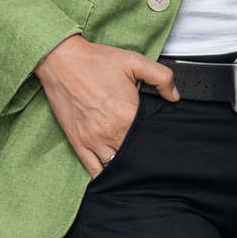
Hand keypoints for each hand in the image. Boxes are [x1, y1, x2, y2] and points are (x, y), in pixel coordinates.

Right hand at [34, 33, 178, 177]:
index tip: (159, 137)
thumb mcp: (135, 61)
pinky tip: (112, 174)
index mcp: (127, 115)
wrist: (62, 61)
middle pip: (134, 154)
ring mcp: (93, 141)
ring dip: (125, 164)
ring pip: (115, 165)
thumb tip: (174, 97)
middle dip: (142, 153)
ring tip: (133, 161)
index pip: (149, 137)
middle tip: (147, 149)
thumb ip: (161, 77)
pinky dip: (103, 175)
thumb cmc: (96, 62)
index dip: (156, 138)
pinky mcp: (77, 143)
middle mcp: (111, 132)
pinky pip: (93, 169)